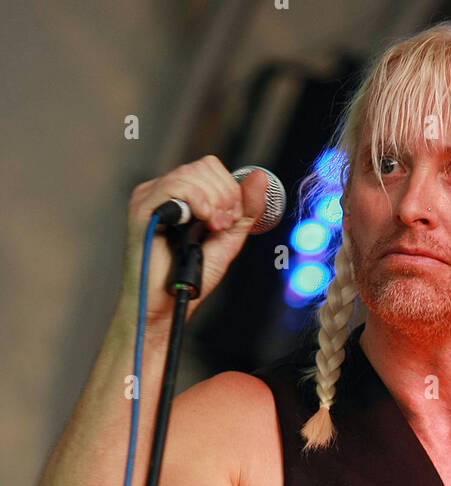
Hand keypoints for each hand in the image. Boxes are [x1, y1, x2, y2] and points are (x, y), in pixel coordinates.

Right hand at [118, 156, 268, 327]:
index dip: (229, 190)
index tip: (229, 222)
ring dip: (214, 201)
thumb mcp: (226, 240)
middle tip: (221, 227)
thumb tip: (260, 176)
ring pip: (191, 173)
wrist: (167, 307)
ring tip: (212, 228)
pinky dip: (198, 201)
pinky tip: (204, 220)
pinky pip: (175, 186)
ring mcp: (150, 197)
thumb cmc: (189, 279)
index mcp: (180, 196)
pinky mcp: (143, 208)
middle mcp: (163, 192)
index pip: (210, 167)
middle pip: (204, 167)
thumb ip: (244, 211)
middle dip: (224, 196)